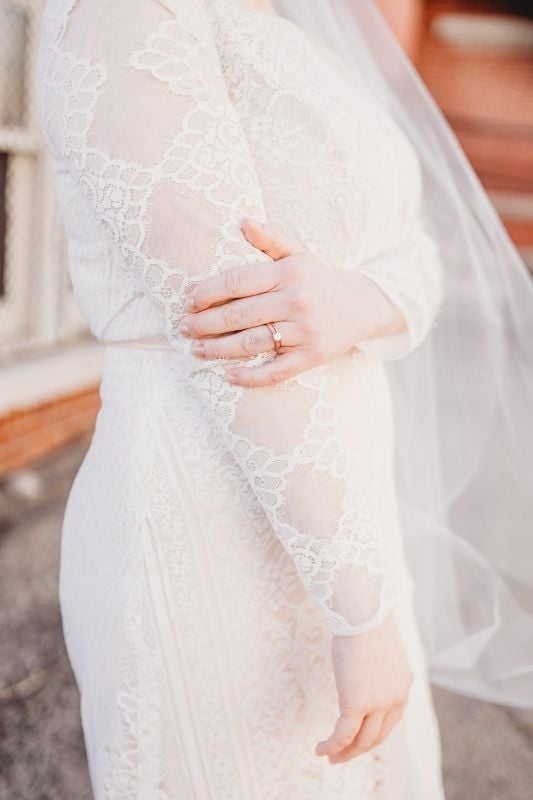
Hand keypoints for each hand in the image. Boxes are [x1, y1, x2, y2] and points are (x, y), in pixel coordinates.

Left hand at [179, 218, 405, 386]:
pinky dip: (250, 376)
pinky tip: (228, 376)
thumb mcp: (299, 254)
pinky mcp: (312, 357)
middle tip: (184, 328)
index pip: (238, 281)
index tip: (189, 302)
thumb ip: (271, 239)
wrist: (363, 306)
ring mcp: (305, 331)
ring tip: (196, 350)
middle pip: (239, 314)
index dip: (209, 292)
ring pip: (252, 343)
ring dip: (219, 349)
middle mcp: (296, 301)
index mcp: (289, 273)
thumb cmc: (320, 280)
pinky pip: (276, 371)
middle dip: (206, 323)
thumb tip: (243, 221)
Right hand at [316, 613, 412, 763]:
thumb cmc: (365, 621)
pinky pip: (343, 734)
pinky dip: (332, 745)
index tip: (356, 738)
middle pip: (377, 736)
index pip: (390, 721)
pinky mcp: (357, 703)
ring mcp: (378, 703)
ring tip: (329, 756)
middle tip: (341, 755)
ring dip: (344, 752)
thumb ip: (375, 669)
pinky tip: (320, 748)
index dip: (372, 733)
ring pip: (362, 741)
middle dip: (358, 749)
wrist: (362, 613)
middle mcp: (396, 698)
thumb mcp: (378, 650)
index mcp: (402, 686)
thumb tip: (361, 673)